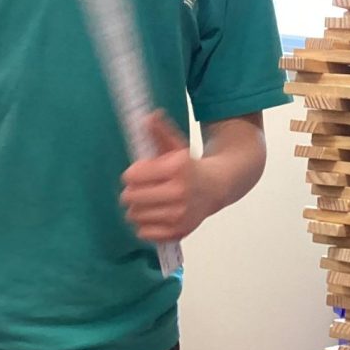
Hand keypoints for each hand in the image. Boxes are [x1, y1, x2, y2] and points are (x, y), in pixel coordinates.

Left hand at [120, 111, 206, 241]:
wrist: (218, 186)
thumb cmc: (190, 166)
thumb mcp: (176, 145)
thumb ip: (159, 132)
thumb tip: (147, 117)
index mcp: (177, 169)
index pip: (132, 176)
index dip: (133, 173)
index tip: (141, 172)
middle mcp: (179, 193)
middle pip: (130, 197)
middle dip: (133, 191)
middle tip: (143, 188)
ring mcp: (179, 215)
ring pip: (135, 215)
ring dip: (138, 208)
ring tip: (149, 201)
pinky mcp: (178, 231)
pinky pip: (144, 232)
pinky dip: (146, 225)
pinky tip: (155, 215)